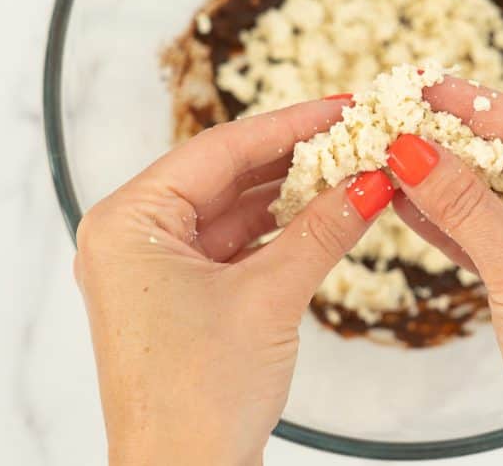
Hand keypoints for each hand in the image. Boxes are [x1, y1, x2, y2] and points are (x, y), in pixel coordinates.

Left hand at [73, 99, 392, 465]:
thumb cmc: (199, 397)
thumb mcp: (270, 297)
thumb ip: (324, 229)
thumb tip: (374, 180)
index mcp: (128, 222)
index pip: (218, 150)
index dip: (288, 125)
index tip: (341, 105)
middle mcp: (133, 237)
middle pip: (224, 176)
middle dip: (292, 157)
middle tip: (354, 133)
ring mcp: (155, 269)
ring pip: (232, 210)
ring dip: (289, 193)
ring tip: (350, 167)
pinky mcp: (180, 297)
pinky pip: (234, 245)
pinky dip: (278, 230)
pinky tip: (323, 212)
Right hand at [388, 78, 502, 464]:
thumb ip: (464, 204)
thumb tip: (411, 148)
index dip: (480, 107)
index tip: (426, 85)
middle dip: (458, 143)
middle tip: (400, 115)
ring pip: (502, 198)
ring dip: (449, 182)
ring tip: (392, 150)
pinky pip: (493, 237)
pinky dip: (453, 223)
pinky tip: (407, 201)